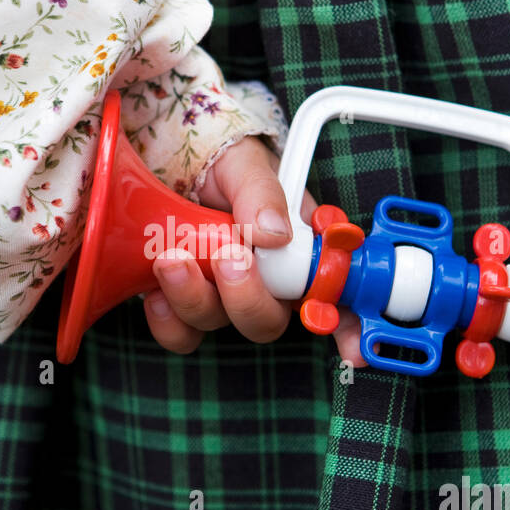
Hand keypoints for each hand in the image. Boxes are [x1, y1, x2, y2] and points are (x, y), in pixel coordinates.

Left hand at [142, 135, 365, 366]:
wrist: (166, 161)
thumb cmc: (221, 164)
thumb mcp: (245, 164)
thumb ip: (261, 192)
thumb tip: (272, 233)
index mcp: (294, 250)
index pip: (331, 295)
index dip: (346, 327)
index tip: (352, 349)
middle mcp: (261, 281)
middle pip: (267, 321)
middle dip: (247, 298)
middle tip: (229, 256)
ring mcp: (219, 295)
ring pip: (218, 324)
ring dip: (194, 298)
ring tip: (172, 259)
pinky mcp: (181, 301)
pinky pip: (178, 332)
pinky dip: (166, 317)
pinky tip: (156, 287)